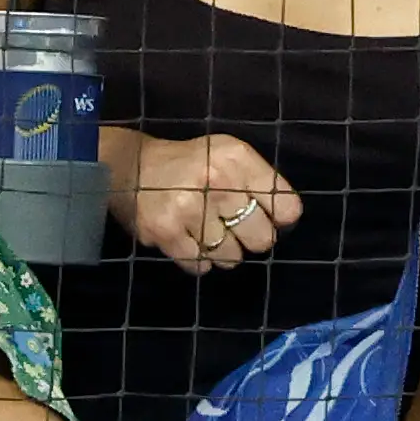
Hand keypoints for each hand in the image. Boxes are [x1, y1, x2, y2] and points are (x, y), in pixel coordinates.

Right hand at [110, 132, 301, 275]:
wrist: (132, 167)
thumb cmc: (192, 164)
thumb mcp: (230, 156)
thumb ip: (260, 181)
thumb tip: (286, 219)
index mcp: (238, 158)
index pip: (285, 206)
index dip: (280, 219)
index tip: (270, 220)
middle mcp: (217, 180)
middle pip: (261, 237)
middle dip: (253, 238)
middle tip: (237, 231)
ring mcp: (189, 208)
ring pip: (230, 256)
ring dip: (224, 252)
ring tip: (211, 235)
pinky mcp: (165, 232)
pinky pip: (198, 264)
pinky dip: (199, 260)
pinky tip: (191, 241)